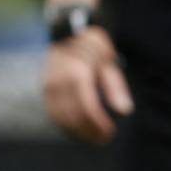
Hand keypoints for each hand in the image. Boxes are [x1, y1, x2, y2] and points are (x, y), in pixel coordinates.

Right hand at [42, 26, 132, 144]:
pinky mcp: (45, 88)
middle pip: (72, 116)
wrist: (69, 31)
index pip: (87, 108)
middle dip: (88, 130)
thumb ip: (116, 86)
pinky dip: (63, 123)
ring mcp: (49, 86)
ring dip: (76, 130)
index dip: (98, 124)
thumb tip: (125, 110)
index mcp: (77, 75)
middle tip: (103, 139)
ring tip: (92, 137)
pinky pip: (52, 112)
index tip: (109, 133)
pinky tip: (76, 130)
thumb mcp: (109, 62)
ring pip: (59, 117)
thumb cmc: (94, 46)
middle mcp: (59, 83)